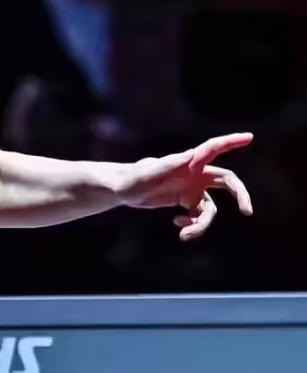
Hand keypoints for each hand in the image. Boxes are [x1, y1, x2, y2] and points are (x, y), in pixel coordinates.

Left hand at [117, 133, 253, 240]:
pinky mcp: (187, 201)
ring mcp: (193, 188)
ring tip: (185, 235)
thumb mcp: (145, 174)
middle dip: (240, 195)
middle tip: (247, 211)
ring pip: (211, 208)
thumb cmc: (132, 179)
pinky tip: (178, 225)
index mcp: (188, 162)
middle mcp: (195, 174)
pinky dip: (192, 225)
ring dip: (202, 224)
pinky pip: (199, 216)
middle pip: (227, 182)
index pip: (213, 148)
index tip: (250, 137)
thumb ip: (166, 165)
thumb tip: (190, 154)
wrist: (122, 190)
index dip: (232, 141)